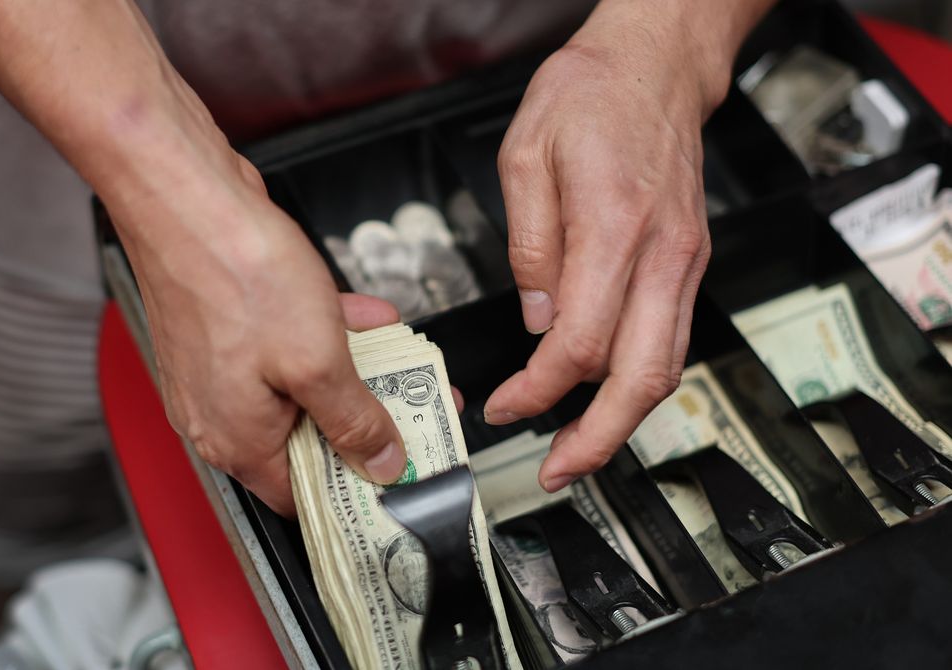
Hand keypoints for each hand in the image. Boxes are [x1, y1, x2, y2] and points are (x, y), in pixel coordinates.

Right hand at [108, 131, 409, 515]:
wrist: (187, 197)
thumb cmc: (234, 273)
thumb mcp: (316, 362)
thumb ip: (352, 420)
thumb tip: (380, 462)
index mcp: (236, 438)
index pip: (303, 495)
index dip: (354, 490)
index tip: (396, 476)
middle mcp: (222, 412)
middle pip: (309, 440)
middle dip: (366, 423)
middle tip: (411, 416)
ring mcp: (224, 369)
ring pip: (304, 388)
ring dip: (356, 374)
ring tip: (404, 365)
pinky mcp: (232, 331)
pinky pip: (291, 349)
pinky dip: (330, 337)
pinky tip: (369, 318)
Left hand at [483, 1, 745, 491]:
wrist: (657, 65)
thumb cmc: (592, 94)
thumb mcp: (526, 156)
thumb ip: (530, 247)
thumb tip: (537, 320)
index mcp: (614, 227)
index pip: (579, 343)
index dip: (539, 389)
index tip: (506, 404)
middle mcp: (662, 255)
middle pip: (642, 377)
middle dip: (597, 438)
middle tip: (558, 471)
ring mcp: (685, 262)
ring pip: (667, 367)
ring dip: (624, 421)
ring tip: (580, 450)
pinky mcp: (689, 263)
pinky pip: (671, 339)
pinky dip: (639, 381)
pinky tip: (607, 397)